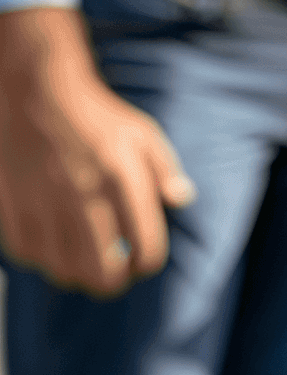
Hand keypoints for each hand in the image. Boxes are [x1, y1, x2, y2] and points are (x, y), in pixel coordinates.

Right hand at [0, 9, 194, 296]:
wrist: (38, 91)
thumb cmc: (97, 116)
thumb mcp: (144, 134)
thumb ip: (165, 171)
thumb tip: (182, 200)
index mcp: (122, 179)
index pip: (145, 248)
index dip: (147, 265)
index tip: (142, 262)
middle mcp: (84, 196)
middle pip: (102, 273)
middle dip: (114, 283)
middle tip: (115, 275)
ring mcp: (45, 203)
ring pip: (63, 270)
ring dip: (78, 275)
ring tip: (86, 265)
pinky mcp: (14, 205)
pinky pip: (28, 254)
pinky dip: (43, 259)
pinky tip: (54, 248)